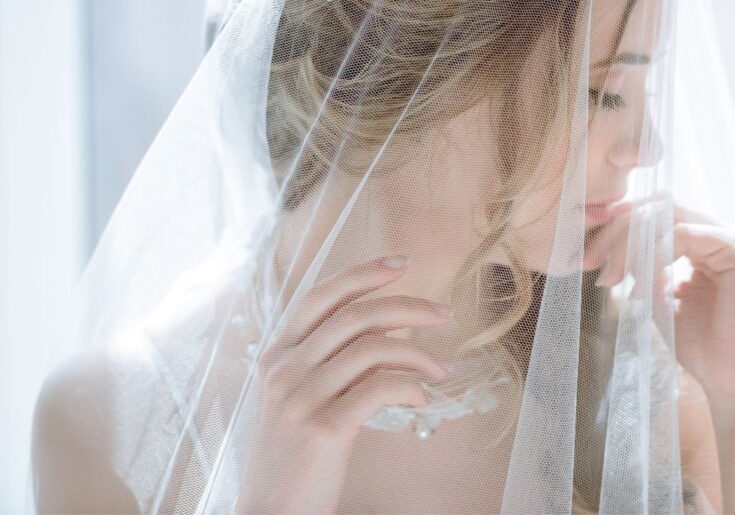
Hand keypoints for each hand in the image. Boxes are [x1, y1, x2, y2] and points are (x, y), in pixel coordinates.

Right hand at [235, 256, 451, 512]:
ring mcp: (300, 397)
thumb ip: (333, 360)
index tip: (402, 264)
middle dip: (408, 307)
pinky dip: (410, 387)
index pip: (322, 296)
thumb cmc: (295, 455)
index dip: (363, 273)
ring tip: (440, 370)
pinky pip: (380, 388)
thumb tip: (388, 329)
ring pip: (373, 348)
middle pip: (356, 315)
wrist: (271, 513)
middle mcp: (284, 368)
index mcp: (277, 355)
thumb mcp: (302, 397)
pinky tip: (423, 398)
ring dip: (418, 354)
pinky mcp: (323, 428)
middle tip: (443, 315)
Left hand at [591, 198, 734, 404]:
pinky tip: (643, 286)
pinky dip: (654, 256)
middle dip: (616, 231)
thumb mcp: (658, 298)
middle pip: (657, 207)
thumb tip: (607, 247)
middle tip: (590, 261)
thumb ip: (640, 268)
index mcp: (703, 239)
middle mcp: (720, 231)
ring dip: (630, 244)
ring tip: (612, 278)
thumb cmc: (702, 347)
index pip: (654, 212)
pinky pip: (684, 234)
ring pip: (667, 215)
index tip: (587, 256)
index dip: (616, 227)